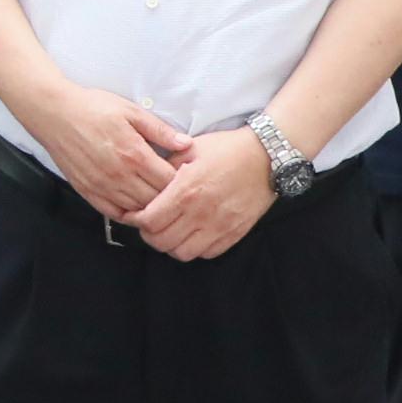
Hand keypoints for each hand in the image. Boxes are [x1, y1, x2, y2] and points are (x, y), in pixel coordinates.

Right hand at [23, 79, 189, 219]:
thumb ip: (160, 130)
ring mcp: (103, 187)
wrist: (54, 114)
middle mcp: (120, 176)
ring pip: (138, 211)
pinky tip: (135, 204)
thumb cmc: (92, 108)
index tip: (186, 175)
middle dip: (169, 196)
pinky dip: (129, 214)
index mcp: (135, 154)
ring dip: (150, 206)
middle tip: (174, 188)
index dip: (182, 180)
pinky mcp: (88, 192)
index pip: (170, 181)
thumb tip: (186, 144)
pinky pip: (115, 214)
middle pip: (156, 200)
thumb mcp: (131, 111)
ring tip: (158, 197)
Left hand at [133, 122, 279, 261]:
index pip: (149, 221)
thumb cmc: (227, 149)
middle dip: (149, 234)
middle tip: (149, 224)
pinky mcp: (234, 233)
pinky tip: (192, 234)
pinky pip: (207, 253)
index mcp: (185, 191)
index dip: (136, 221)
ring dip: (171, 245)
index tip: (134, 215)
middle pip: (162, 242)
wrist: (267, 157)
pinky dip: (195, 248)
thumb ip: (165, 166)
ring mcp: (219, 226)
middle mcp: (201, 213)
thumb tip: (147, 181)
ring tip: (171, 231)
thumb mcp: (190, 149)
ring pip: (183, 253)